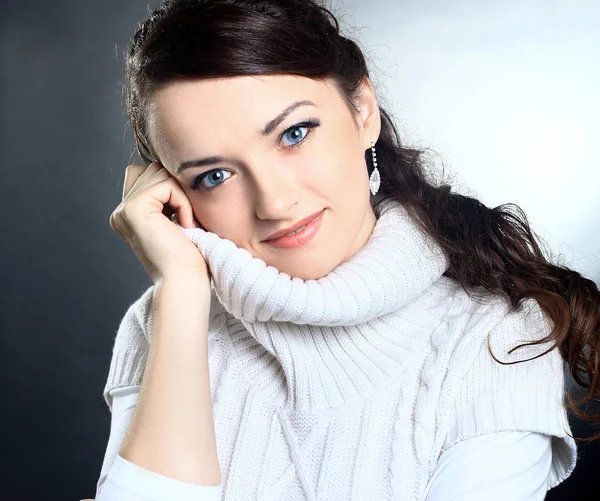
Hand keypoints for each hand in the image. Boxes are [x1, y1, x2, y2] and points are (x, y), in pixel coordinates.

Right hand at [109, 161, 210, 283]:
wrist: (185, 281)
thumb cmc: (189, 257)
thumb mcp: (176, 221)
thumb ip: (167, 196)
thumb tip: (174, 167)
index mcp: (128, 215)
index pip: (145, 173)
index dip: (170, 185)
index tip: (182, 217)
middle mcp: (121, 212)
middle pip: (152, 169)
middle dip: (176, 187)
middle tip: (187, 220)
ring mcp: (124, 210)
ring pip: (159, 173)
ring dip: (182, 195)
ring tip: (186, 223)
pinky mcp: (134, 209)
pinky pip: (167, 185)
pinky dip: (183, 202)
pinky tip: (186, 226)